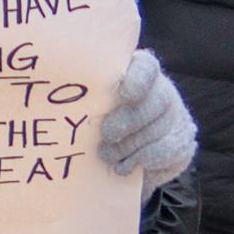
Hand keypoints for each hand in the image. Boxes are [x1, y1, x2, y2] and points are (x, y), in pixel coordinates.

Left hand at [95, 47, 198, 185]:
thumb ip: (84, 100)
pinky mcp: (182, 141)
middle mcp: (161, 90)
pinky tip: (125, 166)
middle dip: (130, 120)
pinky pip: (168, 150)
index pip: (146, 67)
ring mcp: (175, 115)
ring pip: (161, 126)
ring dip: (131, 144)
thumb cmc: (96, 124)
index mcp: (136, 73)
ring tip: (108, 155)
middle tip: (106, 134)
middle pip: (157, 99)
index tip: (125, 94)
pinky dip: (144, 159)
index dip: (139, 79)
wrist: (125, 157)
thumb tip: (52, 104)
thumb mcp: (89, 106)